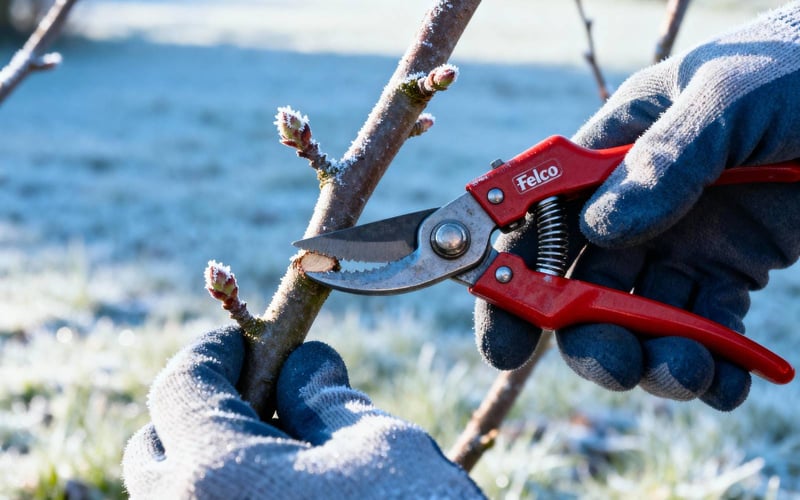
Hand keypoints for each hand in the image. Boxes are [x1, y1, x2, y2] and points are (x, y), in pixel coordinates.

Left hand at [123, 326, 482, 498]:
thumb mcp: (380, 445)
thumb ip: (323, 397)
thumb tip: (303, 364)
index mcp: (215, 475)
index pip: (181, 386)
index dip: (215, 351)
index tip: (247, 341)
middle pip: (154, 450)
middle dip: (200, 412)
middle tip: (265, 400)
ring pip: (173, 497)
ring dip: (212, 463)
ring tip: (285, 458)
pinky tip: (287, 499)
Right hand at [475, 3, 799, 410]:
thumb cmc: (795, 65)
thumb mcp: (725, 96)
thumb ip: (663, 160)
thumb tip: (602, 227)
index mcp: (611, 150)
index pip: (539, 218)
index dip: (511, 278)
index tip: (502, 338)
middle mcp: (635, 204)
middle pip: (583, 283)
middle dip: (587, 335)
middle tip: (613, 367)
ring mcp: (682, 240)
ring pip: (642, 318)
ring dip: (654, 359)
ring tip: (688, 374)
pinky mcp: (733, 271)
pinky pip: (709, 329)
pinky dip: (715, 367)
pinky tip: (727, 386)